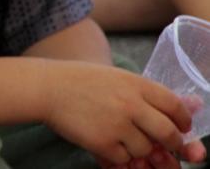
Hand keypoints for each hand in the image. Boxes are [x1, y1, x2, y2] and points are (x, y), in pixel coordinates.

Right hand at [43, 62, 193, 164]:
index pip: (175, 106)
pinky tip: (103, 140)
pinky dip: (117, 154)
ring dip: (137, 148)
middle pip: (168, 133)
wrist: (47, 88)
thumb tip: (188, 107)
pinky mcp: (103, 143)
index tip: (181, 127)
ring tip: (119, 135)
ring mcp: (117, 125)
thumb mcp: (116, 77)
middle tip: (163, 144)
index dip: (182, 120)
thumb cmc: (79, 81)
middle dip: (170, 143)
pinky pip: (123, 158)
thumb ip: (144, 92)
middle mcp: (131, 104)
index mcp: (136, 84)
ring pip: (145, 149)